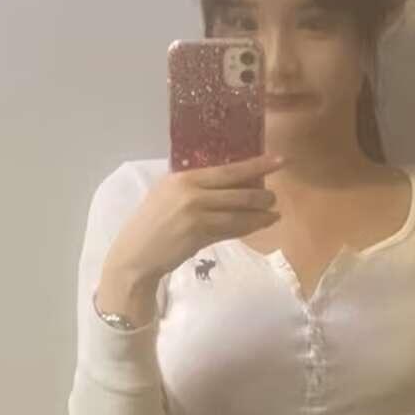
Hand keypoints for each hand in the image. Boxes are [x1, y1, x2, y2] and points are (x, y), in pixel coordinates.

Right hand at [102, 152, 285, 285]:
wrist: (136, 254)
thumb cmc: (151, 224)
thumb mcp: (167, 194)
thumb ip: (193, 187)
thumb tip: (225, 182)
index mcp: (183, 177)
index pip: (227, 169)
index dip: (256, 165)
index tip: (277, 160)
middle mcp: (191, 192)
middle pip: (238, 190)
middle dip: (262, 194)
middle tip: (275, 196)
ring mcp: (196, 214)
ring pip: (238, 212)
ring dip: (260, 213)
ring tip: (273, 213)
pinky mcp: (199, 235)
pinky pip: (231, 229)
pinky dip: (248, 227)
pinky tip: (259, 225)